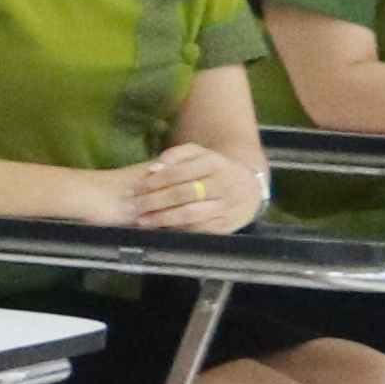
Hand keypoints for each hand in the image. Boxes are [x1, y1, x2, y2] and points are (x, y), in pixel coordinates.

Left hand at [96, 148, 255, 233]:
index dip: (155, 182)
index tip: (136, 188)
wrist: (250, 189)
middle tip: (134, 207)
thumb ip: (177, 155)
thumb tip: (154, 167)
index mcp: (215, 163)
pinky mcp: (226, 225)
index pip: (179, 172)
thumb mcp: (201, 154)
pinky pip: (197, 229)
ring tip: (142, 220)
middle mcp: (222, 184)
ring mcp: (226, 206)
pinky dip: (176, 229)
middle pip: (183, 194)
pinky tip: (160, 228)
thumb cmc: (215, 170)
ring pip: (190, 214)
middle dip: (155, 201)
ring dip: (162, 219)